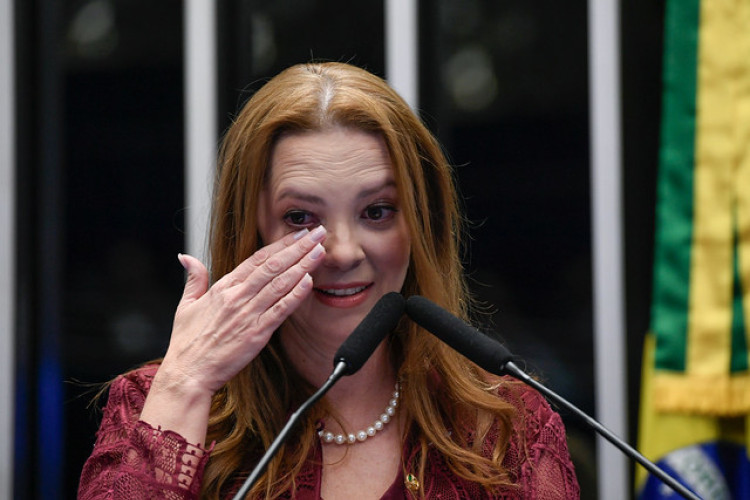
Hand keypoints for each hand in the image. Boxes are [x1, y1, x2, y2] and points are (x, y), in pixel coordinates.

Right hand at [157, 226, 326, 398]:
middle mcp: (238, 297)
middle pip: (273, 266)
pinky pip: (280, 310)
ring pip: (280, 284)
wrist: (188, 373)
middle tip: (318, 234)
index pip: (257, 259)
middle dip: (298, 248)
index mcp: (223, 288)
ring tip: (319, 252)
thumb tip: (186, 257)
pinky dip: (295, 295)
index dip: (281, 245)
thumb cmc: (187, 343)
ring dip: (302, 266)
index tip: (298, 234)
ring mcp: (248, 314)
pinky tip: (309, 282)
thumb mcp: (185, 305)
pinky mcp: (257, 333)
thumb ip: (194, 279)